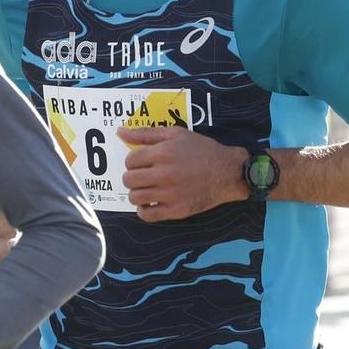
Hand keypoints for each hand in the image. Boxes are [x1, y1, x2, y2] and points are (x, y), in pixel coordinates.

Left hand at [118, 126, 241, 221]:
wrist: (227, 172)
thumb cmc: (202, 150)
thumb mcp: (176, 134)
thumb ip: (146, 133)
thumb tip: (120, 132)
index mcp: (162, 153)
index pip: (130, 161)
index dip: (134, 161)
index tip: (143, 163)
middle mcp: (164, 174)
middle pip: (129, 180)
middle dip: (133, 177)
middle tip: (144, 176)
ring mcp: (169, 195)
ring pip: (135, 198)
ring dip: (137, 193)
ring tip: (148, 189)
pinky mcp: (176, 210)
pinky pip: (147, 216)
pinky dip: (144, 211)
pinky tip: (151, 203)